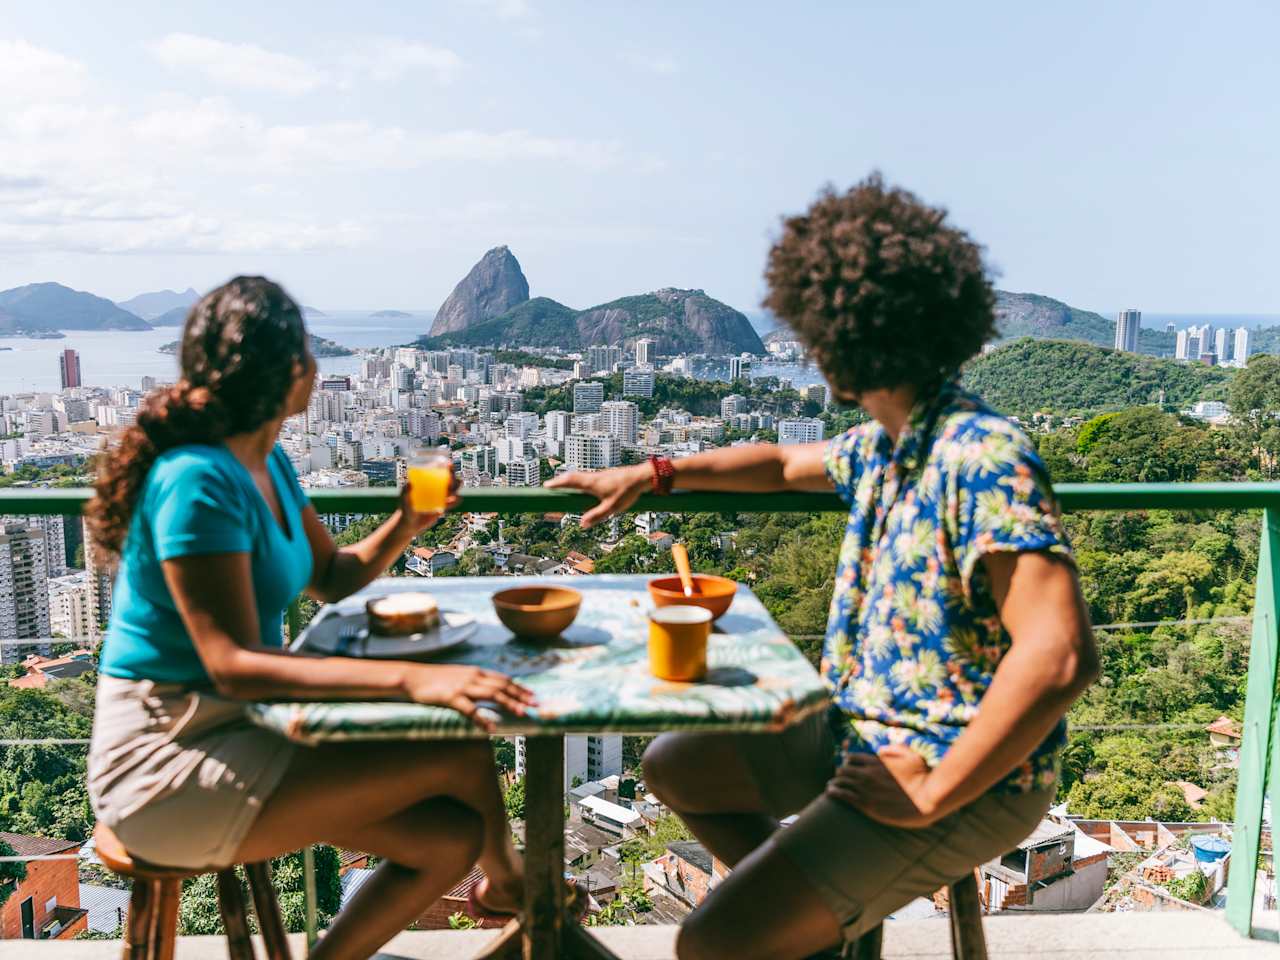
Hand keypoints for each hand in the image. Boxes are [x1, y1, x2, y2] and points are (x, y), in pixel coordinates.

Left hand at [397, 467, 460, 534]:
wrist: (409, 524)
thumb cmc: (405, 509)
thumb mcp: (404, 499)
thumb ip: (405, 492)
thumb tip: (409, 483)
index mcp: (427, 482)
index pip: (437, 471)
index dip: (444, 466)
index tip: (448, 463)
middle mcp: (434, 488)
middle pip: (447, 479)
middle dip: (453, 475)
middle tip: (452, 475)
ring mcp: (439, 498)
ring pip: (452, 489)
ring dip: (457, 486)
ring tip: (458, 484)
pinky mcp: (442, 507)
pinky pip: (451, 503)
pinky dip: (456, 501)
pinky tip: (458, 499)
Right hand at [403, 665, 535, 731]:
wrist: (412, 677)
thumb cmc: (435, 680)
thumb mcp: (459, 677)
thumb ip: (475, 683)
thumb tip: (491, 691)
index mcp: (476, 672)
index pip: (504, 679)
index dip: (520, 687)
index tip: (533, 696)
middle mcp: (473, 676)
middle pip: (503, 685)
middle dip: (521, 695)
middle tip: (536, 705)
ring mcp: (462, 686)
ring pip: (492, 694)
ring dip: (508, 703)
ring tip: (521, 713)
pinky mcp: (450, 697)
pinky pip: (469, 709)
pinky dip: (481, 719)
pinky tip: (490, 728)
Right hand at [545, 464, 649, 527]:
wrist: (642, 477)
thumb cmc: (628, 491)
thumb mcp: (612, 507)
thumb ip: (597, 516)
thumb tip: (582, 524)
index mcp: (592, 483)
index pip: (570, 481)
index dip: (557, 483)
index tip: (546, 486)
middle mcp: (594, 476)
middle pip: (572, 477)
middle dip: (560, 481)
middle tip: (550, 485)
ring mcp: (600, 475)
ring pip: (581, 476)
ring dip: (570, 480)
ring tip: (563, 486)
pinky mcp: (606, 476)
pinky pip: (588, 478)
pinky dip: (580, 481)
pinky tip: (583, 487)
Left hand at [825, 745, 943, 827]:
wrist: (926, 801)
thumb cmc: (922, 778)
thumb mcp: (912, 756)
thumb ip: (895, 749)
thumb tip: (882, 749)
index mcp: (877, 762)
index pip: (852, 757)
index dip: (848, 760)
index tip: (847, 764)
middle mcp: (868, 774)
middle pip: (844, 769)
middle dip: (841, 771)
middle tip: (838, 776)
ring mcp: (866, 789)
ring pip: (841, 782)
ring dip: (835, 782)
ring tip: (831, 786)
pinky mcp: (866, 805)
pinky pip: (843, 796)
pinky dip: (835, 793)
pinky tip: (830, 793)